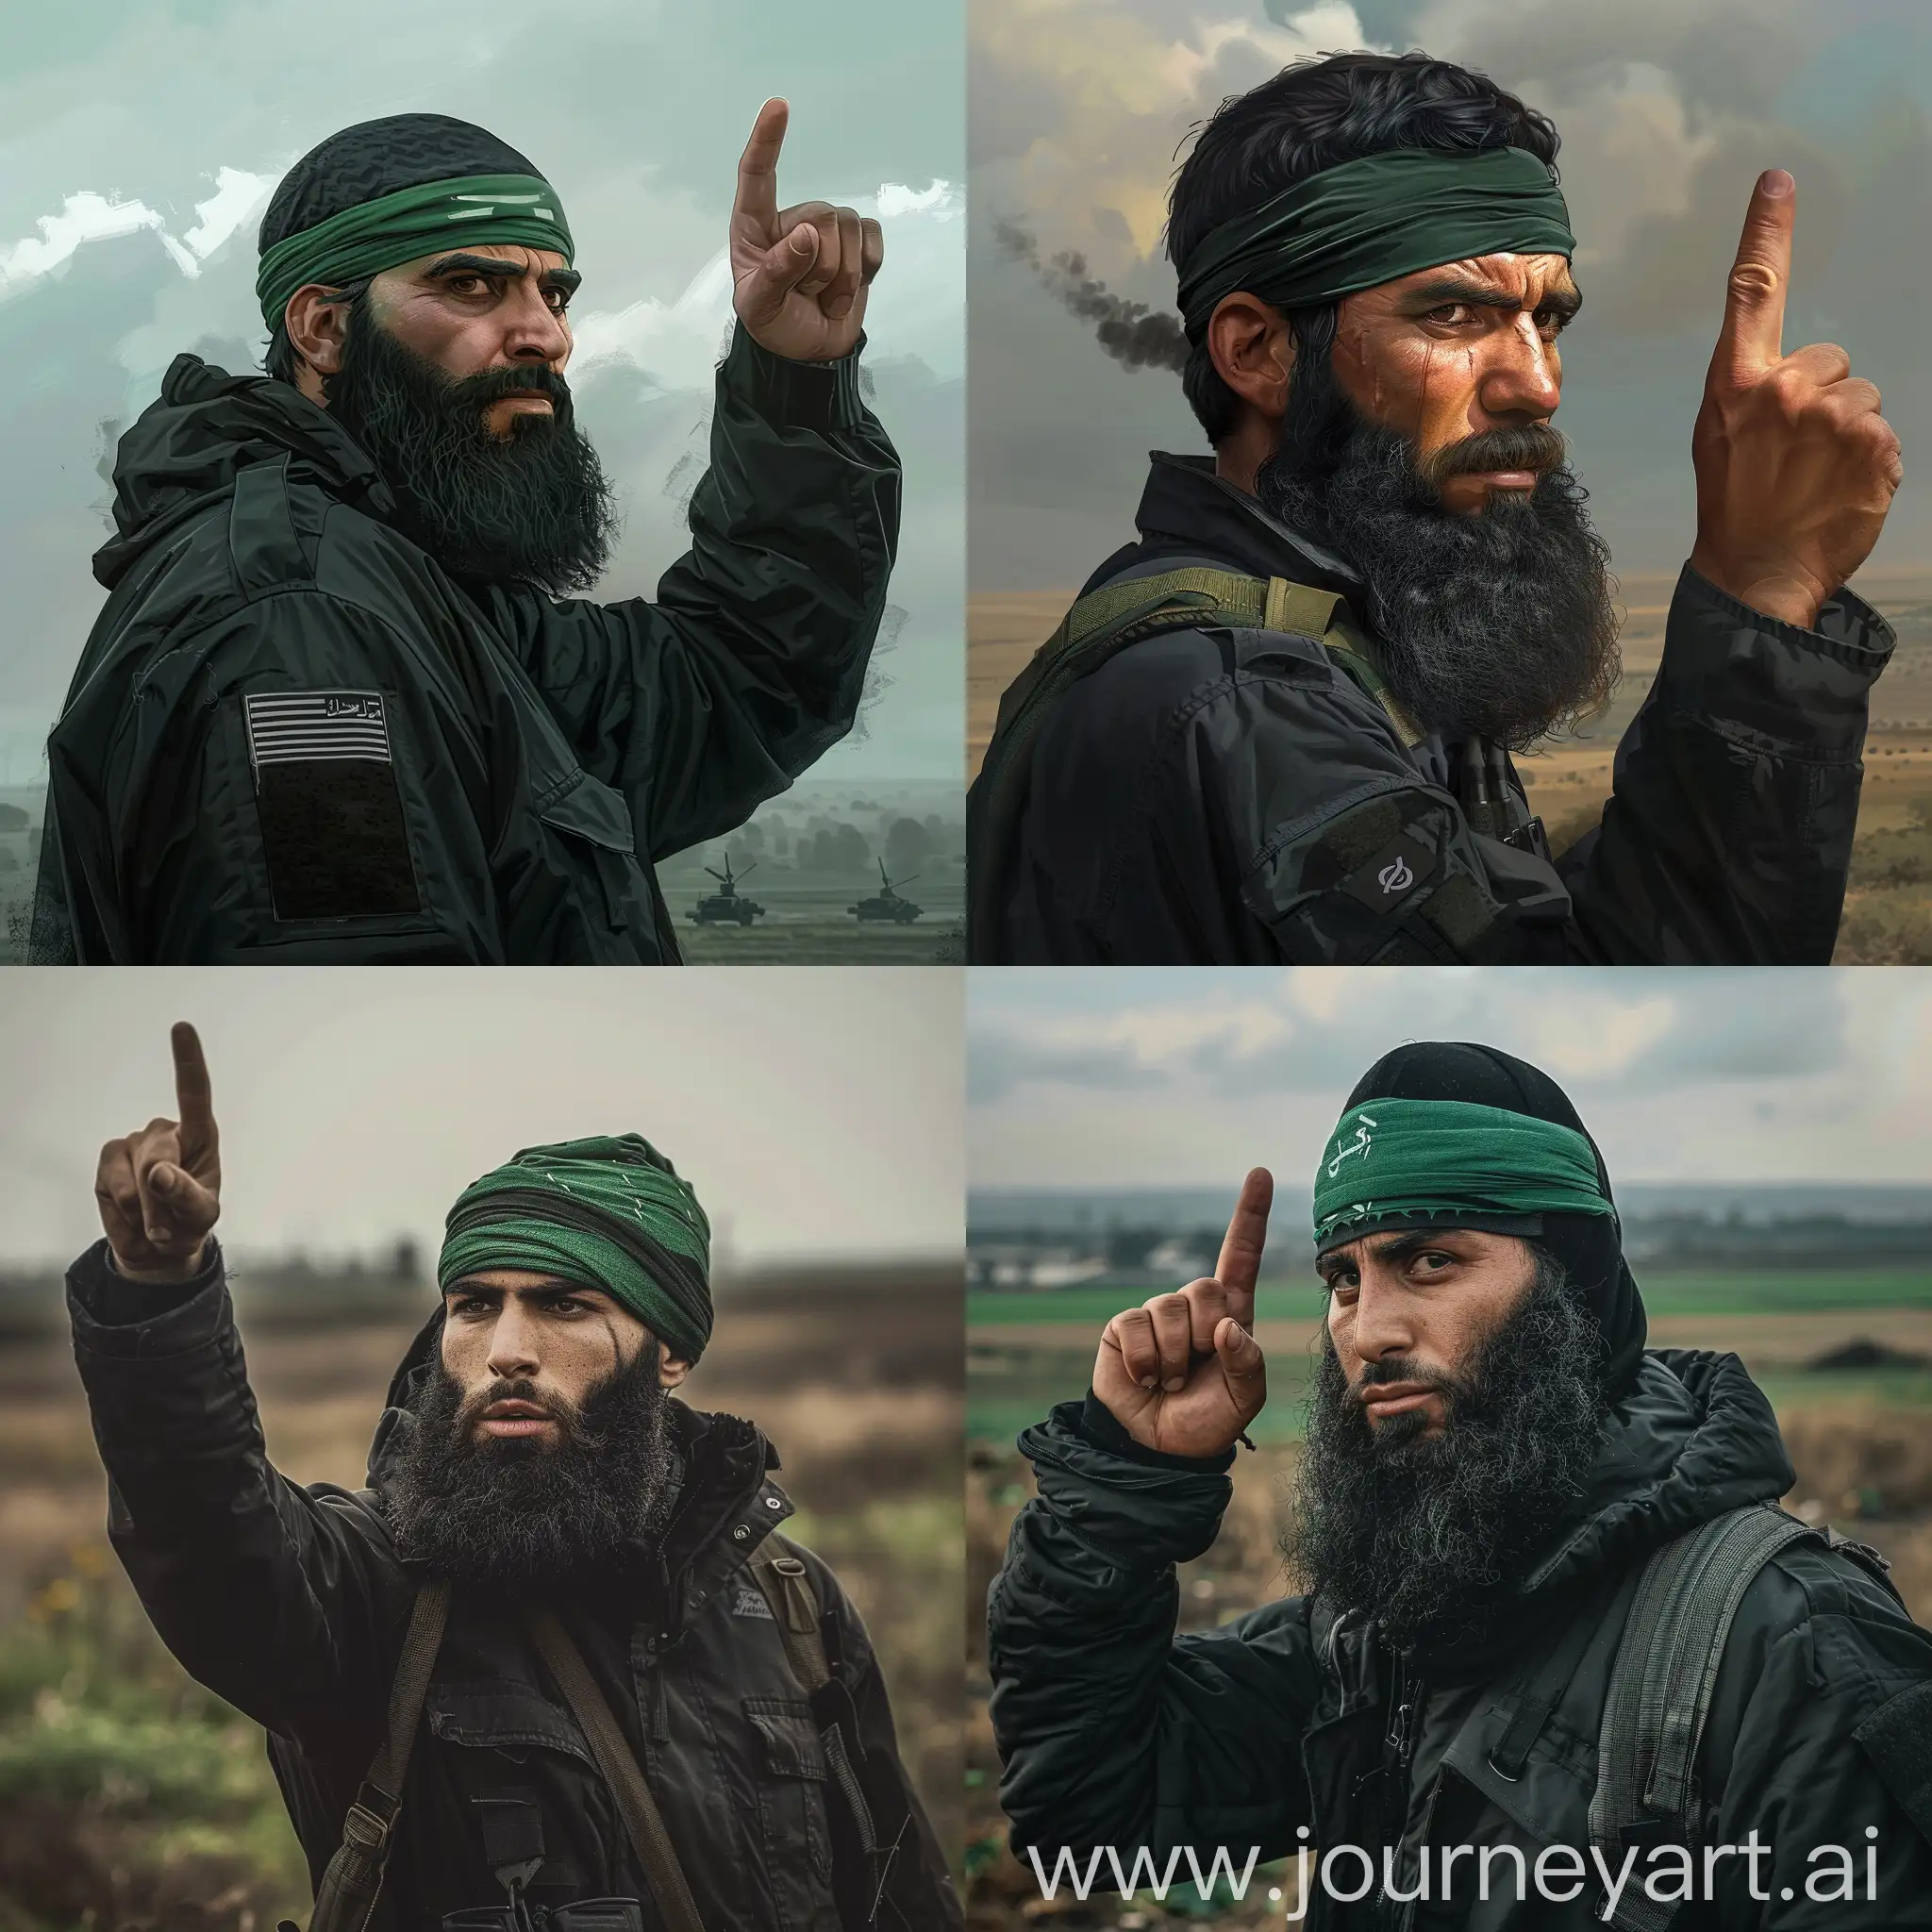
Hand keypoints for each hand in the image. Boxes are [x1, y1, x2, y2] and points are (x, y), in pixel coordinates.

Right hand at [95, 1022, 221, 1281]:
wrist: (159, 1248)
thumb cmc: (190, 1222)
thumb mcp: (201, 1215)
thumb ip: (185, 1194)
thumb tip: (158, 1172)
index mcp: (200, 1135)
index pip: (195, 1093)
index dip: (188, 1060)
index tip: (182, 1027)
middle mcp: (165, 1132)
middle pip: (160, 1159)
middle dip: (164, 1199)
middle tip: (170, 1225)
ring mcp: (133, 1144)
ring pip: (137, 1179)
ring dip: (147, 1210)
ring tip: (156, 1221)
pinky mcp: (109, 1160)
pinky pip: (114, 1188)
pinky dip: (125, 1211)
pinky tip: (134, 1215)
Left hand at [730, 98, 883, 362]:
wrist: (808, 352)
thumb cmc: (775, 324)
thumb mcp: (762, 306)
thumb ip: (779, 272)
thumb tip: (808, 235)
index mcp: (755, 227)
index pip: (757, 176)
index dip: (767, 141)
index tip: (779, 107)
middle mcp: (793, 218)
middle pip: (823, 216)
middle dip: (822, 267)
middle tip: (808, 294)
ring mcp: (829, 228)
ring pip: (850, 228)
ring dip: (844, 276)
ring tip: (825, 296)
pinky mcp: (860, 242)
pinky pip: (874, 240)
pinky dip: (867, 272)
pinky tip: (848, 289)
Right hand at [1092, 1168, 1271, 1457]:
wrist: (1159, 1448)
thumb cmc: (1209, 1419)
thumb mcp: (1244, 1398)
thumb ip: (1246, 1363)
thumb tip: (1224, 1326)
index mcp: (1231, 1314)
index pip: (1242, 1255)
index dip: (1251, 1215)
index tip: (1261, 1173)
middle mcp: (1193, 1306)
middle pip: (1205, 1289)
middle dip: (1205, 1336)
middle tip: (1197, 1371)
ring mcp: (1157, 1313)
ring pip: (1170, 1312)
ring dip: (1174, 1358)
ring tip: (1172, 1381)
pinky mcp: (1123, 1326)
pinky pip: (1137, 1328)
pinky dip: (1145, 1362)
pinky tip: (1146, 1379)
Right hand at [1689, 169, 1900, 630]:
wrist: (1757, 574)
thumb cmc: (1734, 507)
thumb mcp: (1718, 440)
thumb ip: (1749, 392)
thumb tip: (1785, 371)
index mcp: (1735, 384)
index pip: (1754, 293)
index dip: (1767, 234)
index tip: (1777, 184)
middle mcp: (1783, 388)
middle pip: (1830, 358)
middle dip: (1822, 397)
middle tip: (1793, 454)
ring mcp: (1830, 415)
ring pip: (1861, 394)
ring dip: (1847, 432)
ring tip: (1815, 476)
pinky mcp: (1872, 441)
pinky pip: (1883, 430)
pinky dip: (1869, 460)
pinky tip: (1839, 488)